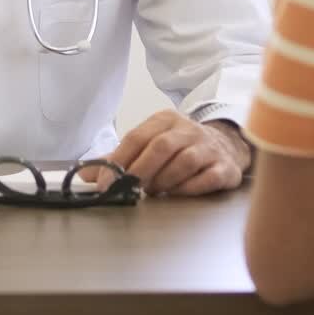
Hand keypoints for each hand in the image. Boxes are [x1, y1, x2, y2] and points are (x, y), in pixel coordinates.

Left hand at [81, 111, 250, 196]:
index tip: (105, 183)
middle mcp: (188, 130)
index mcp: (165, 120)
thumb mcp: (151, 143)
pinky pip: (206, 179)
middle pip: (161, 147)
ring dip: (164, 181)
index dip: (119, 161)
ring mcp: (208, 148)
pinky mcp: (225, 167)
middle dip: (140, 171)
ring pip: (184, 162)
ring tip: (153, 192)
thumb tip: (86, 175)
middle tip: (129, 189)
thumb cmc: (180, 146)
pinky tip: (177, 194)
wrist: (227, 145)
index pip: (137, 137)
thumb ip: (120, 158)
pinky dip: (188, 189)